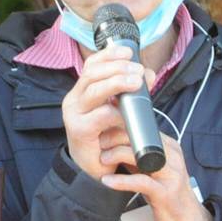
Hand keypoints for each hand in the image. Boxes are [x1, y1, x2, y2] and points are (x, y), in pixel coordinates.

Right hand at [62, 44, 152, 180]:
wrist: (93, 169)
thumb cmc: (106, 138)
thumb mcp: (117, 111)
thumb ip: (128, 93)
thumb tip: (147, 74)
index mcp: (82, 91)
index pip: (91, 65)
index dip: (109, 55)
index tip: (129, 51)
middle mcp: (74, 100)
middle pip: (92, 74)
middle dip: (118, 68)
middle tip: (139, 71)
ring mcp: (74, 115)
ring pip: (94, 91)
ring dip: (117, 83)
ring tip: (136, 82)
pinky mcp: (79, 131)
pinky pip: (100, 115)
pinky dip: (117, 112)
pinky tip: (127, 114)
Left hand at [99, 133, 212, 220]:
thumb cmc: (167, 195)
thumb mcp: (151, 171)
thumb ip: (136, 156)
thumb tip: (112, 142)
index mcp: (170, 148)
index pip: (143, 129)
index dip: (120, 128)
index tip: (103, 132)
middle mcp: (173, 157)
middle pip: (141, 139)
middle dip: (115, 138)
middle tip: (99, 143)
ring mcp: (171, 175)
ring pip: (140, 156)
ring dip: (117, 155)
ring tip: (102, 159)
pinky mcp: (166, 193)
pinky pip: (141, 182)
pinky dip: (121, 181)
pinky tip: (107, 180)